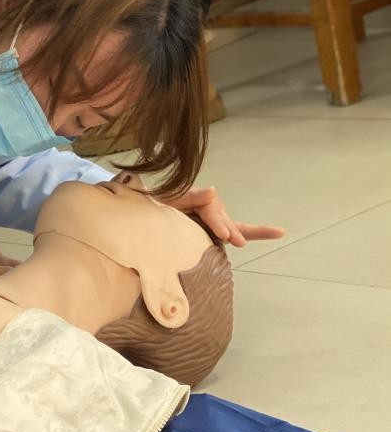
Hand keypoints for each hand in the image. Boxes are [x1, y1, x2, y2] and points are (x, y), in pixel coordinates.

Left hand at [161, 186, 285, 247]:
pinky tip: (279, 232)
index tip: (224, 235)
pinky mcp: (219, 229)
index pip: (210, 210)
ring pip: (231, 225)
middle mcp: (210, 205)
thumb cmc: (158, 205)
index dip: (217, 223)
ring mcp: (216, 217)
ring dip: (238, 232)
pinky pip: (241, 229)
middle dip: (228, 229)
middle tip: (234, 240)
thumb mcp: (169, 198)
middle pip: (222, 218)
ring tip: (253, 238)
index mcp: (198, 198)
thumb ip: (190, 196)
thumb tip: (213, 191)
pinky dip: (259, 232)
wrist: (152, 212)